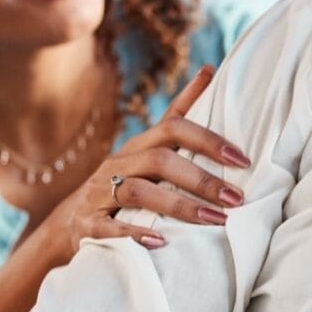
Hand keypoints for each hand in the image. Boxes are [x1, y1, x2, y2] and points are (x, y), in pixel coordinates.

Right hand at [46, 65, 250, 253]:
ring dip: (180, 206)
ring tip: (214, 220)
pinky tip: (161, 243)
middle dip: (201, 179)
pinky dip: (135, 234)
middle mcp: (118, 164)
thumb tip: (208, 69)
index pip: (173, 128)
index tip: (242, 159)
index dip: (208, 140)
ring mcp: (99, 193)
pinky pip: (110, 227)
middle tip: (236, 198)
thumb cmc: (124, 181)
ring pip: (139, 191)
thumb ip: (179, 114)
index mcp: (139, 146)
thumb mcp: (148, 148)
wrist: (69, 221)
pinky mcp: (87, 223)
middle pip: (160, 161)